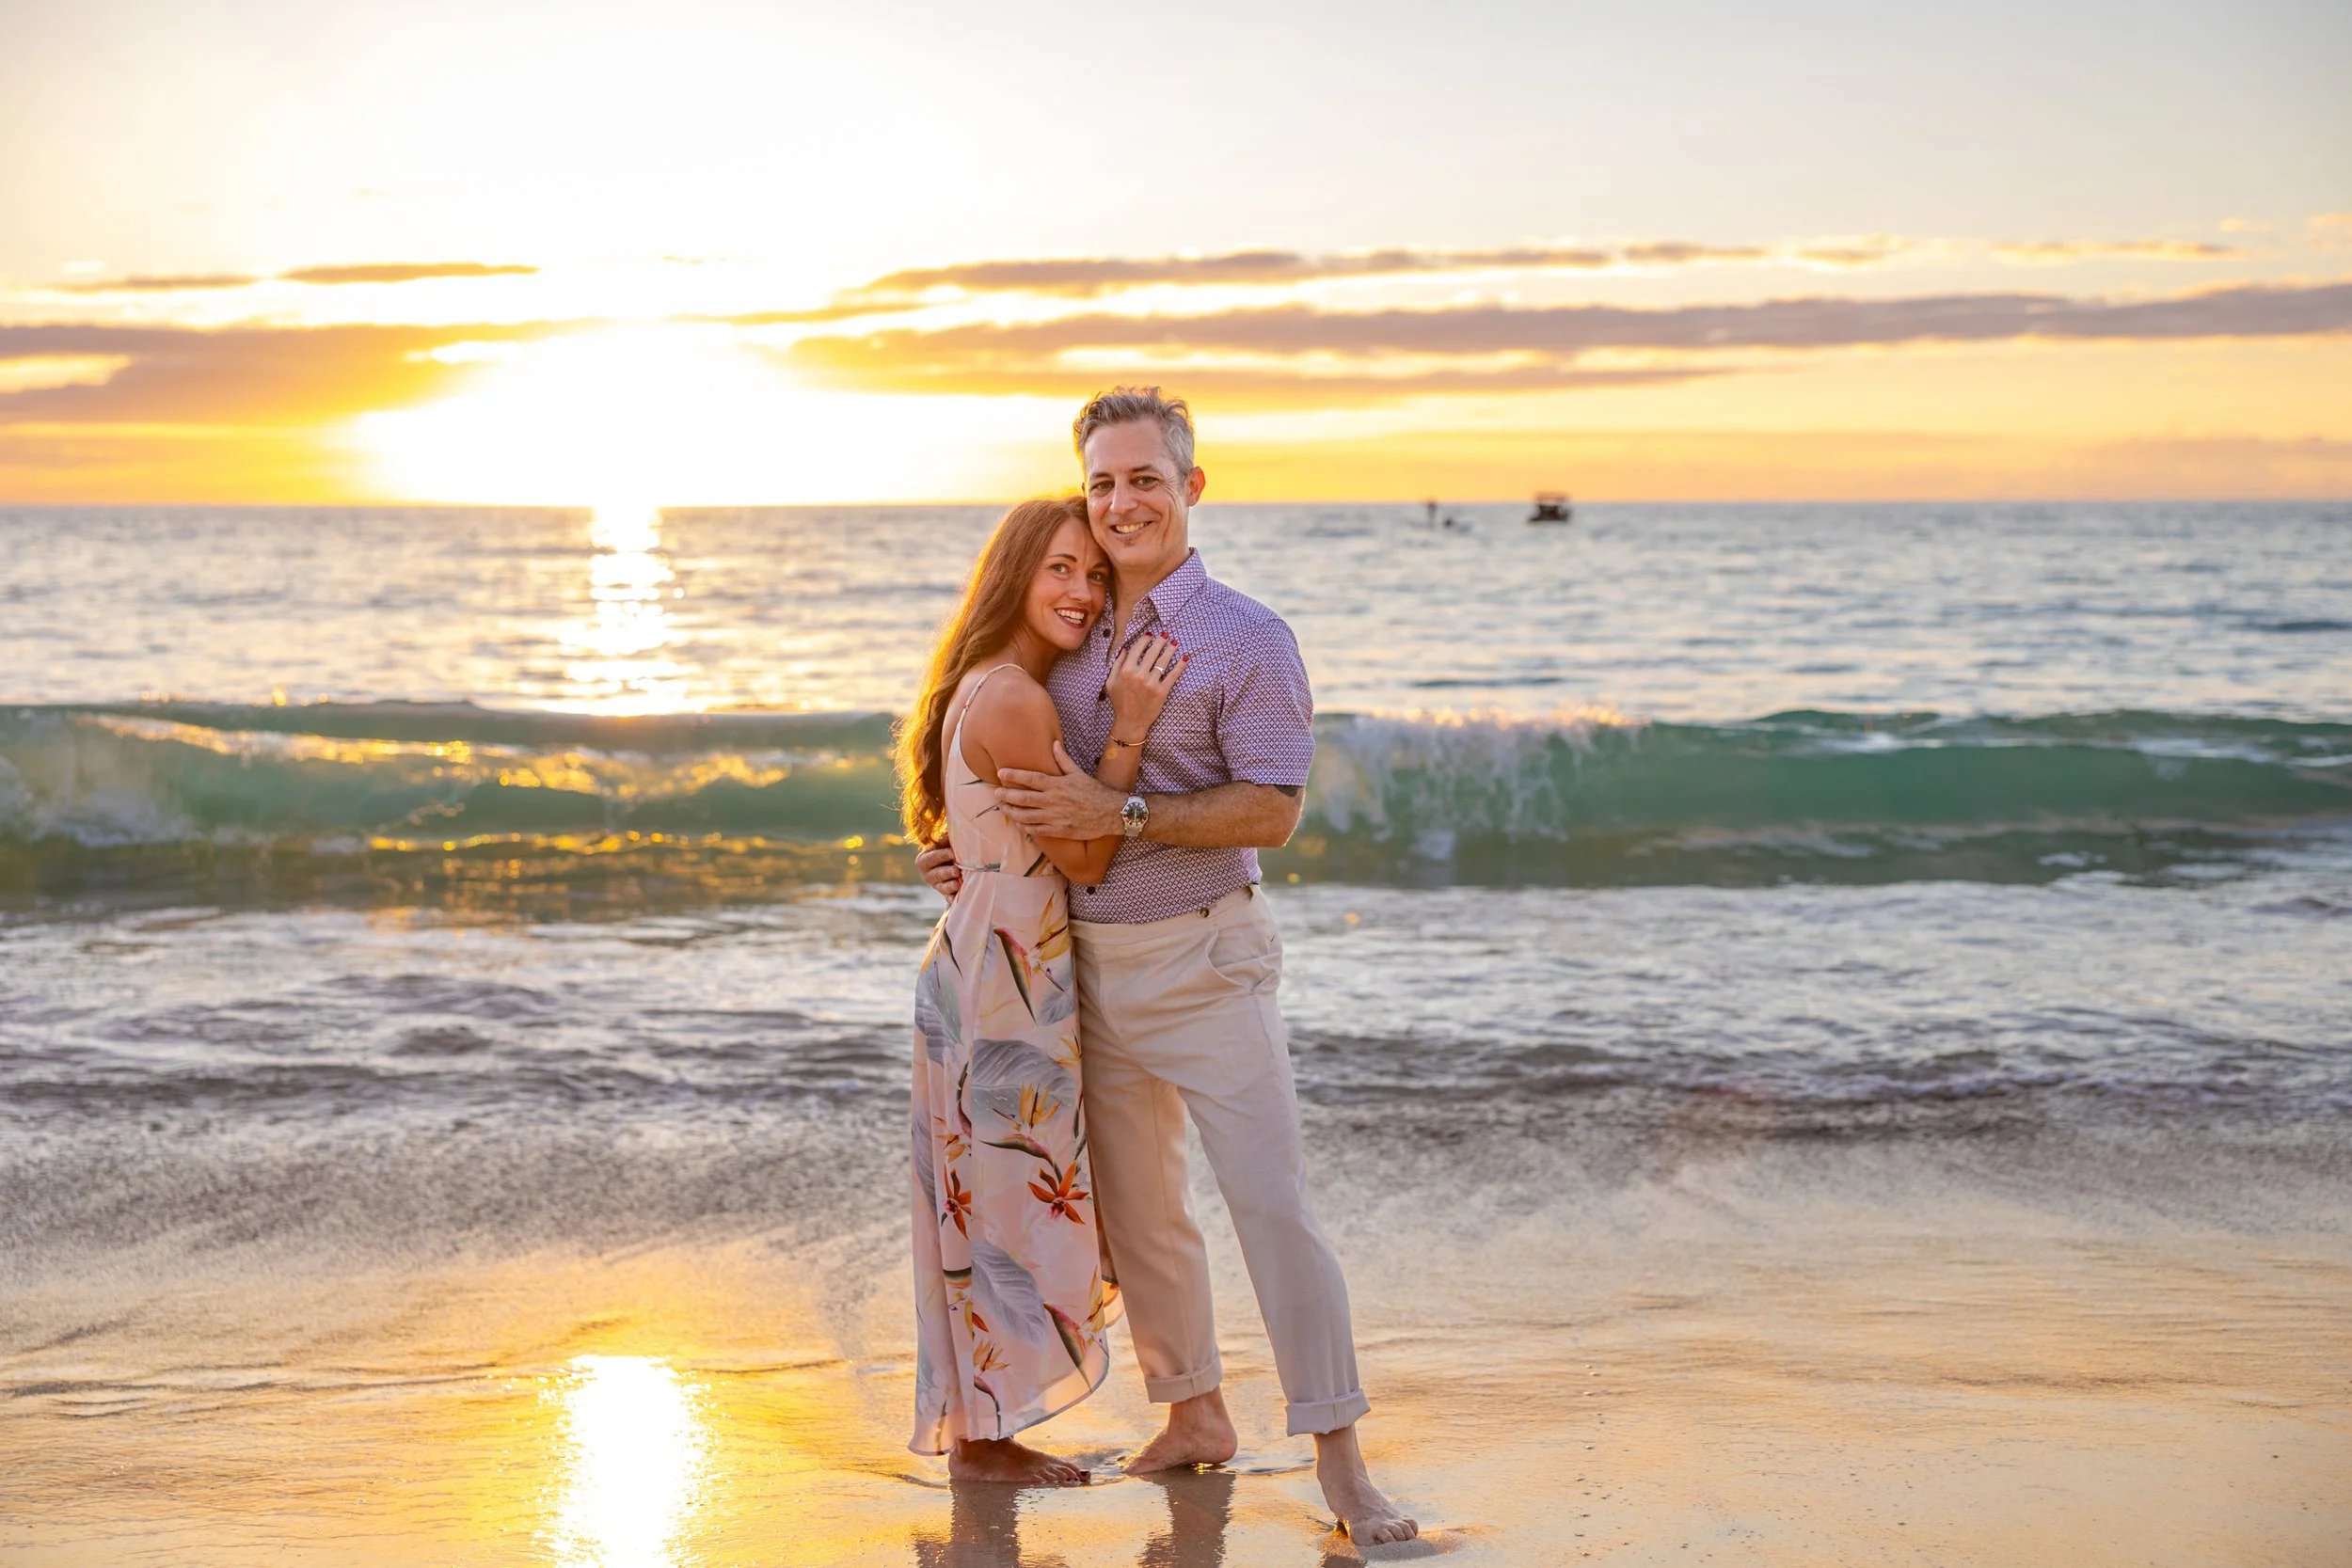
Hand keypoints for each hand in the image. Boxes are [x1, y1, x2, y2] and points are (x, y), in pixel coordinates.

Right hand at [916, 839, 961, 901]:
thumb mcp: (944, 844)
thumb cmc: (947, 850)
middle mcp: (927, 874)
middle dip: (947, 872)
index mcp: (924, 860)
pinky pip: (947, 897)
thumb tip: (955, 830)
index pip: (933, 857)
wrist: (950, 865)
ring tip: (958, 884)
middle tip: (957, 871)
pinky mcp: (944, 894)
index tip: (954, 853)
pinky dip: (952, 898)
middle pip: (937, 874)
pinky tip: (955, 899)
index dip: (943, 855)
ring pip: (942, 887)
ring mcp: (935, 885)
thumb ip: (946, 839)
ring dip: (950, 885)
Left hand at [999, 742, 1127, 838]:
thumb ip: (1063, 760)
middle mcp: (1054, 801)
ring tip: (1003, 807)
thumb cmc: (1095, 792)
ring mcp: (1055, 817)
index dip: (1014, 775)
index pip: (1031, 778)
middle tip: (995, 793)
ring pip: (1026, 815)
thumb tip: (1054, 743)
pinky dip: (1025, 827)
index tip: (1000, 772)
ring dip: (1012, 812)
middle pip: (1023, 798)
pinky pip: (1037, 830)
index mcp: (1058, 785)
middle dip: (1007, 795)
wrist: (1111, 813)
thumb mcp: (1079, 773)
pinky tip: (1017, 823)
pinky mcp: (1059, 831)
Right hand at [1105, 631, 1186, 742]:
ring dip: (1170, 650)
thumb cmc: (1119, 702)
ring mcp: (1151, 683)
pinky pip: (1173, 675)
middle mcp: (1139, 675)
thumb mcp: (1110, 682)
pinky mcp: (1162, 692)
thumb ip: (1116, 664)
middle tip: (1166, 635)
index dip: (1145, 639)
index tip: (1150, 634)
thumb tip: (1125, 649)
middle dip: (1160, 641)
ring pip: (1163, 661)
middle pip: (1152, 652)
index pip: (1137, 649)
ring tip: (1175, 643)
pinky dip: (1180, 666)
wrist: (1130, 722)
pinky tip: (1184, 658)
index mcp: (1126, 671)